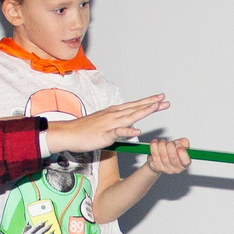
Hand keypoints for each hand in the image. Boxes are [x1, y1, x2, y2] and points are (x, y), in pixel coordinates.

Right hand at [48, 96, 168, 154]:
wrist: (68, 133)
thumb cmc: (84, 130)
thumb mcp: (104, 125)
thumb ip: (117, 124)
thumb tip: (128, 126)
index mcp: (114, 113)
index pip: (134, 106)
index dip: (148, 102)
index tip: (160, 99)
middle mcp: (113, 115)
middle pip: (136, 108)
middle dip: (151, 104)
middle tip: (165, 100)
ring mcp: (109, 124)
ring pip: (130, 116)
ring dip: (143, 111)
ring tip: (156, 107)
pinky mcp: (104, 134)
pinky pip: (118, 132)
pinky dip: (128, 131)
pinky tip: (137, 131)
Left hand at [143, 137, 190, 175]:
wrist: (158, 162)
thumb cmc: (171, 154)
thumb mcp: (181, 148)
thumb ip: (184, 143)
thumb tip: (182, 141)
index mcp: (184, 164)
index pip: (186, 161)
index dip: (182, 152)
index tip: (178, 145)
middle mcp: (175, 169)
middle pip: (173, 156)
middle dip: (170, 145)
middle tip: (170, 143)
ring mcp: (165, 168)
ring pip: (163, 153)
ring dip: (162, 144)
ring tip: (163, 142)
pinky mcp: (155, 166)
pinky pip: (154, 153)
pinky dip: (154, 145)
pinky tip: (155, 143)